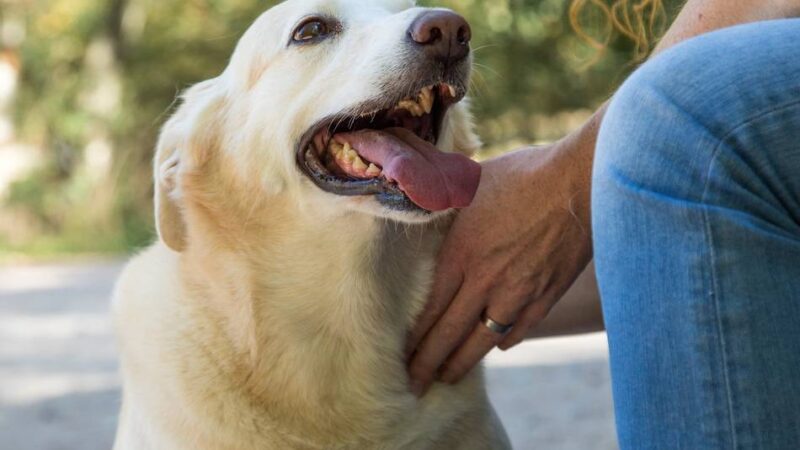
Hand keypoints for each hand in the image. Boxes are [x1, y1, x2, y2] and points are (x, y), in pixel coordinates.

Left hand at [406, 138, 593, 396]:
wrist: (582, 182)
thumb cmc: (524, 174)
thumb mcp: (472, 184)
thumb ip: (445, 205)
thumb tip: (420, 201)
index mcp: (461, 253)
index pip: (428, 309)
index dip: (413, 338)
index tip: (399, 355)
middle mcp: (485, 281)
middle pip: (449, 335)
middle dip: (428, 365)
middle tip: (414, 385)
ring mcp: (518, 294)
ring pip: (482, 342)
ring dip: (461, 363)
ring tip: (447, 376)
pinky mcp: (546, 297)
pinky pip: (518, 331)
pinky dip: (502, 342)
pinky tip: (494, 347)